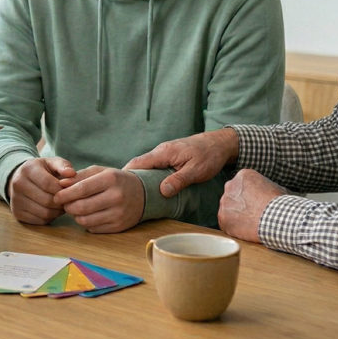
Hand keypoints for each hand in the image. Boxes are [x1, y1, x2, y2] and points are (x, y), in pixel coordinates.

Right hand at [7, 157, 75, 224]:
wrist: (22, 178)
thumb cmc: (42, 170)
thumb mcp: (52, 163)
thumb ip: (63, 166)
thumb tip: (71, 174)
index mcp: (27, 169)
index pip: (48, 184)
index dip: (62, 190)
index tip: (70, 191)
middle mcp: (18, 184)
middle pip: (47, 200)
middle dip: (61, 202)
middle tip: (67, 200)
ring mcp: (15, 200)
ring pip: (44, 213)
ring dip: (57, 212)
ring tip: (61, 204)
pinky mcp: (17, 213)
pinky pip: (39, 221)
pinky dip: (50, 218)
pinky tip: (52, 210)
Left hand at [53, 166, 144, 232]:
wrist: (142, 194)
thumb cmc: (116, 180)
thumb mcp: (100, 172)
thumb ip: (79, 176)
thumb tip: (61, 184)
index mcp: (111, 179)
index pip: (81, 189)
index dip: (65, 194)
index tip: (56, 196)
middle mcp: (116, 197)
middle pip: (81, 207)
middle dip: (68, 206)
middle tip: (65, 203)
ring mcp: (118, 214)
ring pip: (85, 220)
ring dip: (75, 216)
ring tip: (75, 209)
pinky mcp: (118, 227)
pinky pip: (93, 228)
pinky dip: (86, 222)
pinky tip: (88, 215)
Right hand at [124, 129, 238, 197]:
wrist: (219, 143)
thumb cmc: (209, 155)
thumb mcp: (196, 170)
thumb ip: (179, 180)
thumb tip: (162, 191)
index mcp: (163, 152)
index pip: (137, 162)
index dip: (125, 174)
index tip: (117, 188)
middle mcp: (160, 151)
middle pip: (138, 164)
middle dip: (129, 178)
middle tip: (121, 195)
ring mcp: (164, 153)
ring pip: (145, 166)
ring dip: (139, 177)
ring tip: (132, 194)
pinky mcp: (169, 157)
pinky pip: (153, 166)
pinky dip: (148, 175)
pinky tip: (149, 187)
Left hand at [217, 169, 286, 242]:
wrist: (276, 218)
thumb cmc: (280, 204)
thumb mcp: (276, 188)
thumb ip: (266, 188)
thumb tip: (272, 192)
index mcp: (243, 176)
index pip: (241, 185)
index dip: (249, 195)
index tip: (256, 203)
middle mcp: (230, 186)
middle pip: (232, 196)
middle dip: (239, 204)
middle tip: (251, 213)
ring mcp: (225, 202)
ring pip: (227, 209)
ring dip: (236, 216)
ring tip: (250, 223)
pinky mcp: (223, 218)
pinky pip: (226, 223)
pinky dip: (234, 228)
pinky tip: (245, 230)